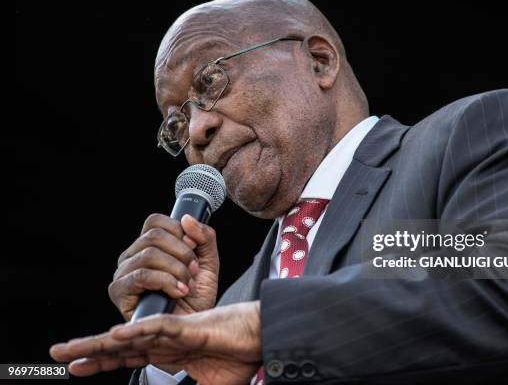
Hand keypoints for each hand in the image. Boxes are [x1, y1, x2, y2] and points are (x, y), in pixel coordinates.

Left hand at [50, 301, 261, 384]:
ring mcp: (175, 332)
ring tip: (72, 348)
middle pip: (121, 344)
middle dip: (89, 350)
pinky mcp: (189, 328)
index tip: (75, 367)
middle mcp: (165, 340)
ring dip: (100, 341)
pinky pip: (159, 328)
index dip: (102, 361)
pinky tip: (116, 335)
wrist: (262, 337)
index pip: (128, 356)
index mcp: (169, 351)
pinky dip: (137, 330)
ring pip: (132, 334)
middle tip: (57, 353)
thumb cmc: (240, 356)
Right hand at [109, 213, 219, 320]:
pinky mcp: (119, 291)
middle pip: (153, 235)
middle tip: (194, 270)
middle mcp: (131, 256)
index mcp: (148, 246)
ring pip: (148, 254)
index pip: (155, 222)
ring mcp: (123, 273)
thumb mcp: (207, 264)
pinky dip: (166, 281)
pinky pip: (142, 275)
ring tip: (187, 284)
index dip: (178, 231)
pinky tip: (179, 291)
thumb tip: (187, 218)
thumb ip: (204, 238)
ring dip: (176, 269)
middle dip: (181, 252)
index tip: (194, 248)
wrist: (191, 330)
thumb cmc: (196, 298)